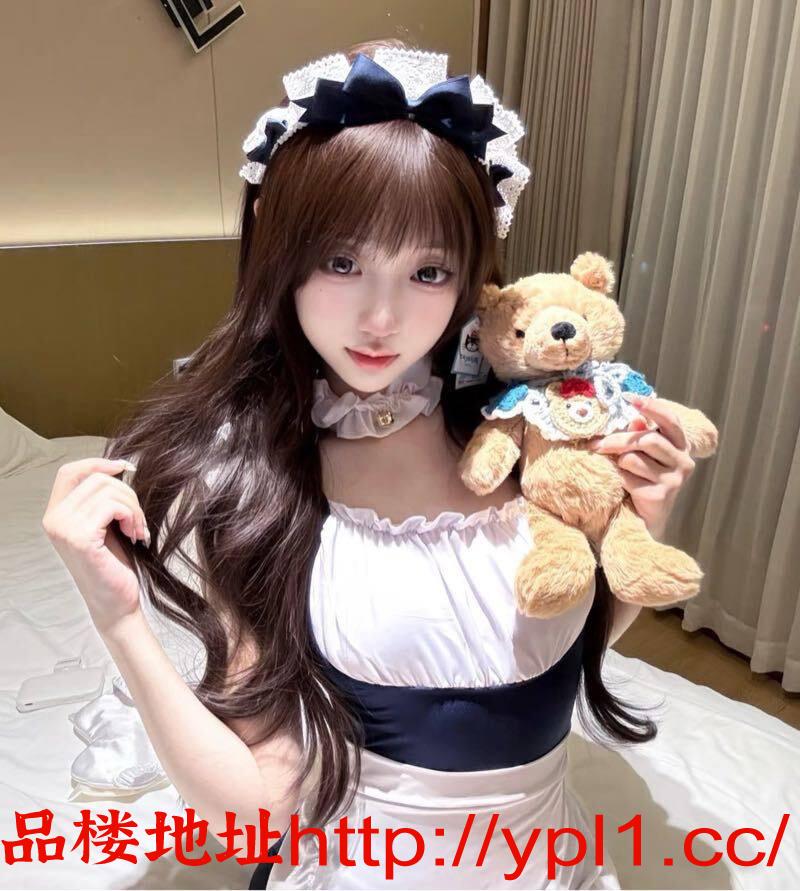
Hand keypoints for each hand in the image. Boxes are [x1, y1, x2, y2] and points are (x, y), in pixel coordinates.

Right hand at [41, 458, 149, 635]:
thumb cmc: (113, 563)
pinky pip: (112, 506)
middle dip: (127, 493)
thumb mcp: (105, 523)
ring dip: (133, 507)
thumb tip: (120, 466)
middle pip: (97, 479)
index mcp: (56, 513)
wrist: (116, 601)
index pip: (70, 471)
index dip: (98, 463)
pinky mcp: (80, 538)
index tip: (126, 468)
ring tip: (138, 529)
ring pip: (108, 490)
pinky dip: (132, 516)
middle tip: (138, 519)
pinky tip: (136, 535)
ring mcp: (64, 528)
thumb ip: (101, 498)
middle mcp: (53, 519)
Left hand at [586, 394, 695, 539]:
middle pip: (647, 440)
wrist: (646, 518)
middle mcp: (683, 461)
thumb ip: (640, 435)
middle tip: (596, 444)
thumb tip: (634, 418)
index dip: (651, 407)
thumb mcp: (642, 454)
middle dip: (618, 440)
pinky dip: (619, 478)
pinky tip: (623, 484)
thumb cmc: (643, 479)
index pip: (670, 420)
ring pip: (634, 458)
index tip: (628, 397)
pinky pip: (629, 477)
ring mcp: (674, 479)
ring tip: (617, 468)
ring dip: (618, 461)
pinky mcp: (661, 495)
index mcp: (681, 445)